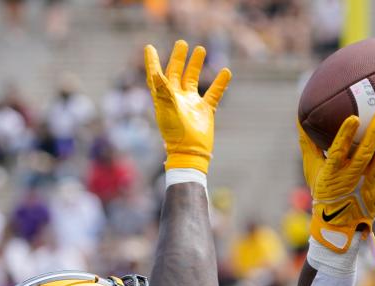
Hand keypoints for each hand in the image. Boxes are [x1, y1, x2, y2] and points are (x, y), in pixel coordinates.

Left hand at [145, 40, 231, 172]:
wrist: (190, 152)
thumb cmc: (175, 133)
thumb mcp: (168, 110)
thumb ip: (163, 91)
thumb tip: (156, 73)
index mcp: (164, 98)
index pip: (156, 76)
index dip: (152, 62)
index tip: (149, 47)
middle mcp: (177, 98)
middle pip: (175, 73)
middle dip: (178, 58)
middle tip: (181, 43)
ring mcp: (191, 103)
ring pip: (193, 79)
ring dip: (195, 65)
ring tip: (200, 49)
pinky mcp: (205, 110)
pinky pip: (213, 93)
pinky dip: (219, 83)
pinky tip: (225, 71)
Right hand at [298, 110, 374, 254]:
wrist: (338, 222)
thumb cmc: (324, 190)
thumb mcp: (312, 168)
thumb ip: (308, 144)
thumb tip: (301, 117)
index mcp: (333, 172)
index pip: (338, 151)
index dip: (345, 135)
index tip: (353, 118)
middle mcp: (352, 178)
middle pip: (365, 154)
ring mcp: (370, 184)